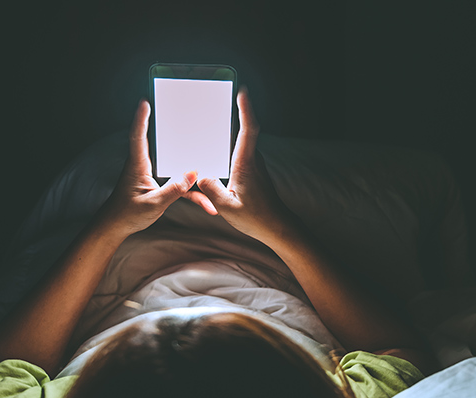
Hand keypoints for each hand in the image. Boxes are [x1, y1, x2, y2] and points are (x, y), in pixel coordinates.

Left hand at [94, 100, 214, 237]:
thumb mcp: (154, 204)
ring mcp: (151, 177)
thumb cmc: (127, 215)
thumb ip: (174, 189)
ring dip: (192, 176)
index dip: (141, 119)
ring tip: (209, 171)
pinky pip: (179, 187)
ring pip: (176, 171)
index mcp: (138, 166)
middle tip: (184, 119)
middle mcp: (144, 167)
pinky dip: (191, 195)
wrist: (117, 227)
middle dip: (175, 134)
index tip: (145, 103)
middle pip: (162, 146)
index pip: (138, 137)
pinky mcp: (158, 187)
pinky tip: (206, 204)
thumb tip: (192, 174)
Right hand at [189, 87, 296, 243]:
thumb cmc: (256, 218)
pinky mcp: (253, 173)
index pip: (249, 129)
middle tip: (218, 99)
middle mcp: (252, 161)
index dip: (245, 109)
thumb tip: (198, 174)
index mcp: (246, 164)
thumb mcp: (227, 206)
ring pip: (241, 144)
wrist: (277, 227)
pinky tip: (217, 155)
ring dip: (231, 133)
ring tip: (214, 124)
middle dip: (235, 114)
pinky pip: (240, 155)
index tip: (242, 92)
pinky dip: (230, 149)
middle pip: (244, 131)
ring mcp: (254, 166)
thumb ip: (210, 189)